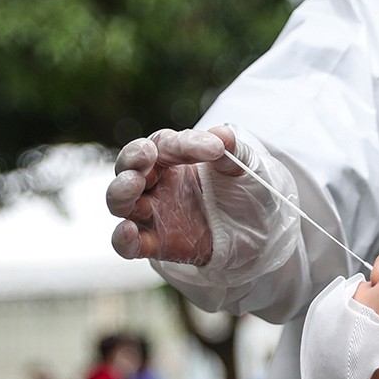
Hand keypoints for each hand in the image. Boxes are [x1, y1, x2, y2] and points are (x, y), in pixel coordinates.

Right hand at [106, 127, 237, 266]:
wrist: (258, 233)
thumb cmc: (245, 192)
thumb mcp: (246, 168)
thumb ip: (233, 152)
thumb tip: (222, 134)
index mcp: (173, 158)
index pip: (165, 143)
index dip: (186, 143)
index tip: (215, 148)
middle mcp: (156, 183)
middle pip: (127, 166)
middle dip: (132, 158)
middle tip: (147, 155)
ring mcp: (153, 213)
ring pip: (120, 201)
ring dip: (121, 191)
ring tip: (134, 184)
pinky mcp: (156, 244)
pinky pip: (128, 244)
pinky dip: (122, 239)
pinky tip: (128, 231)